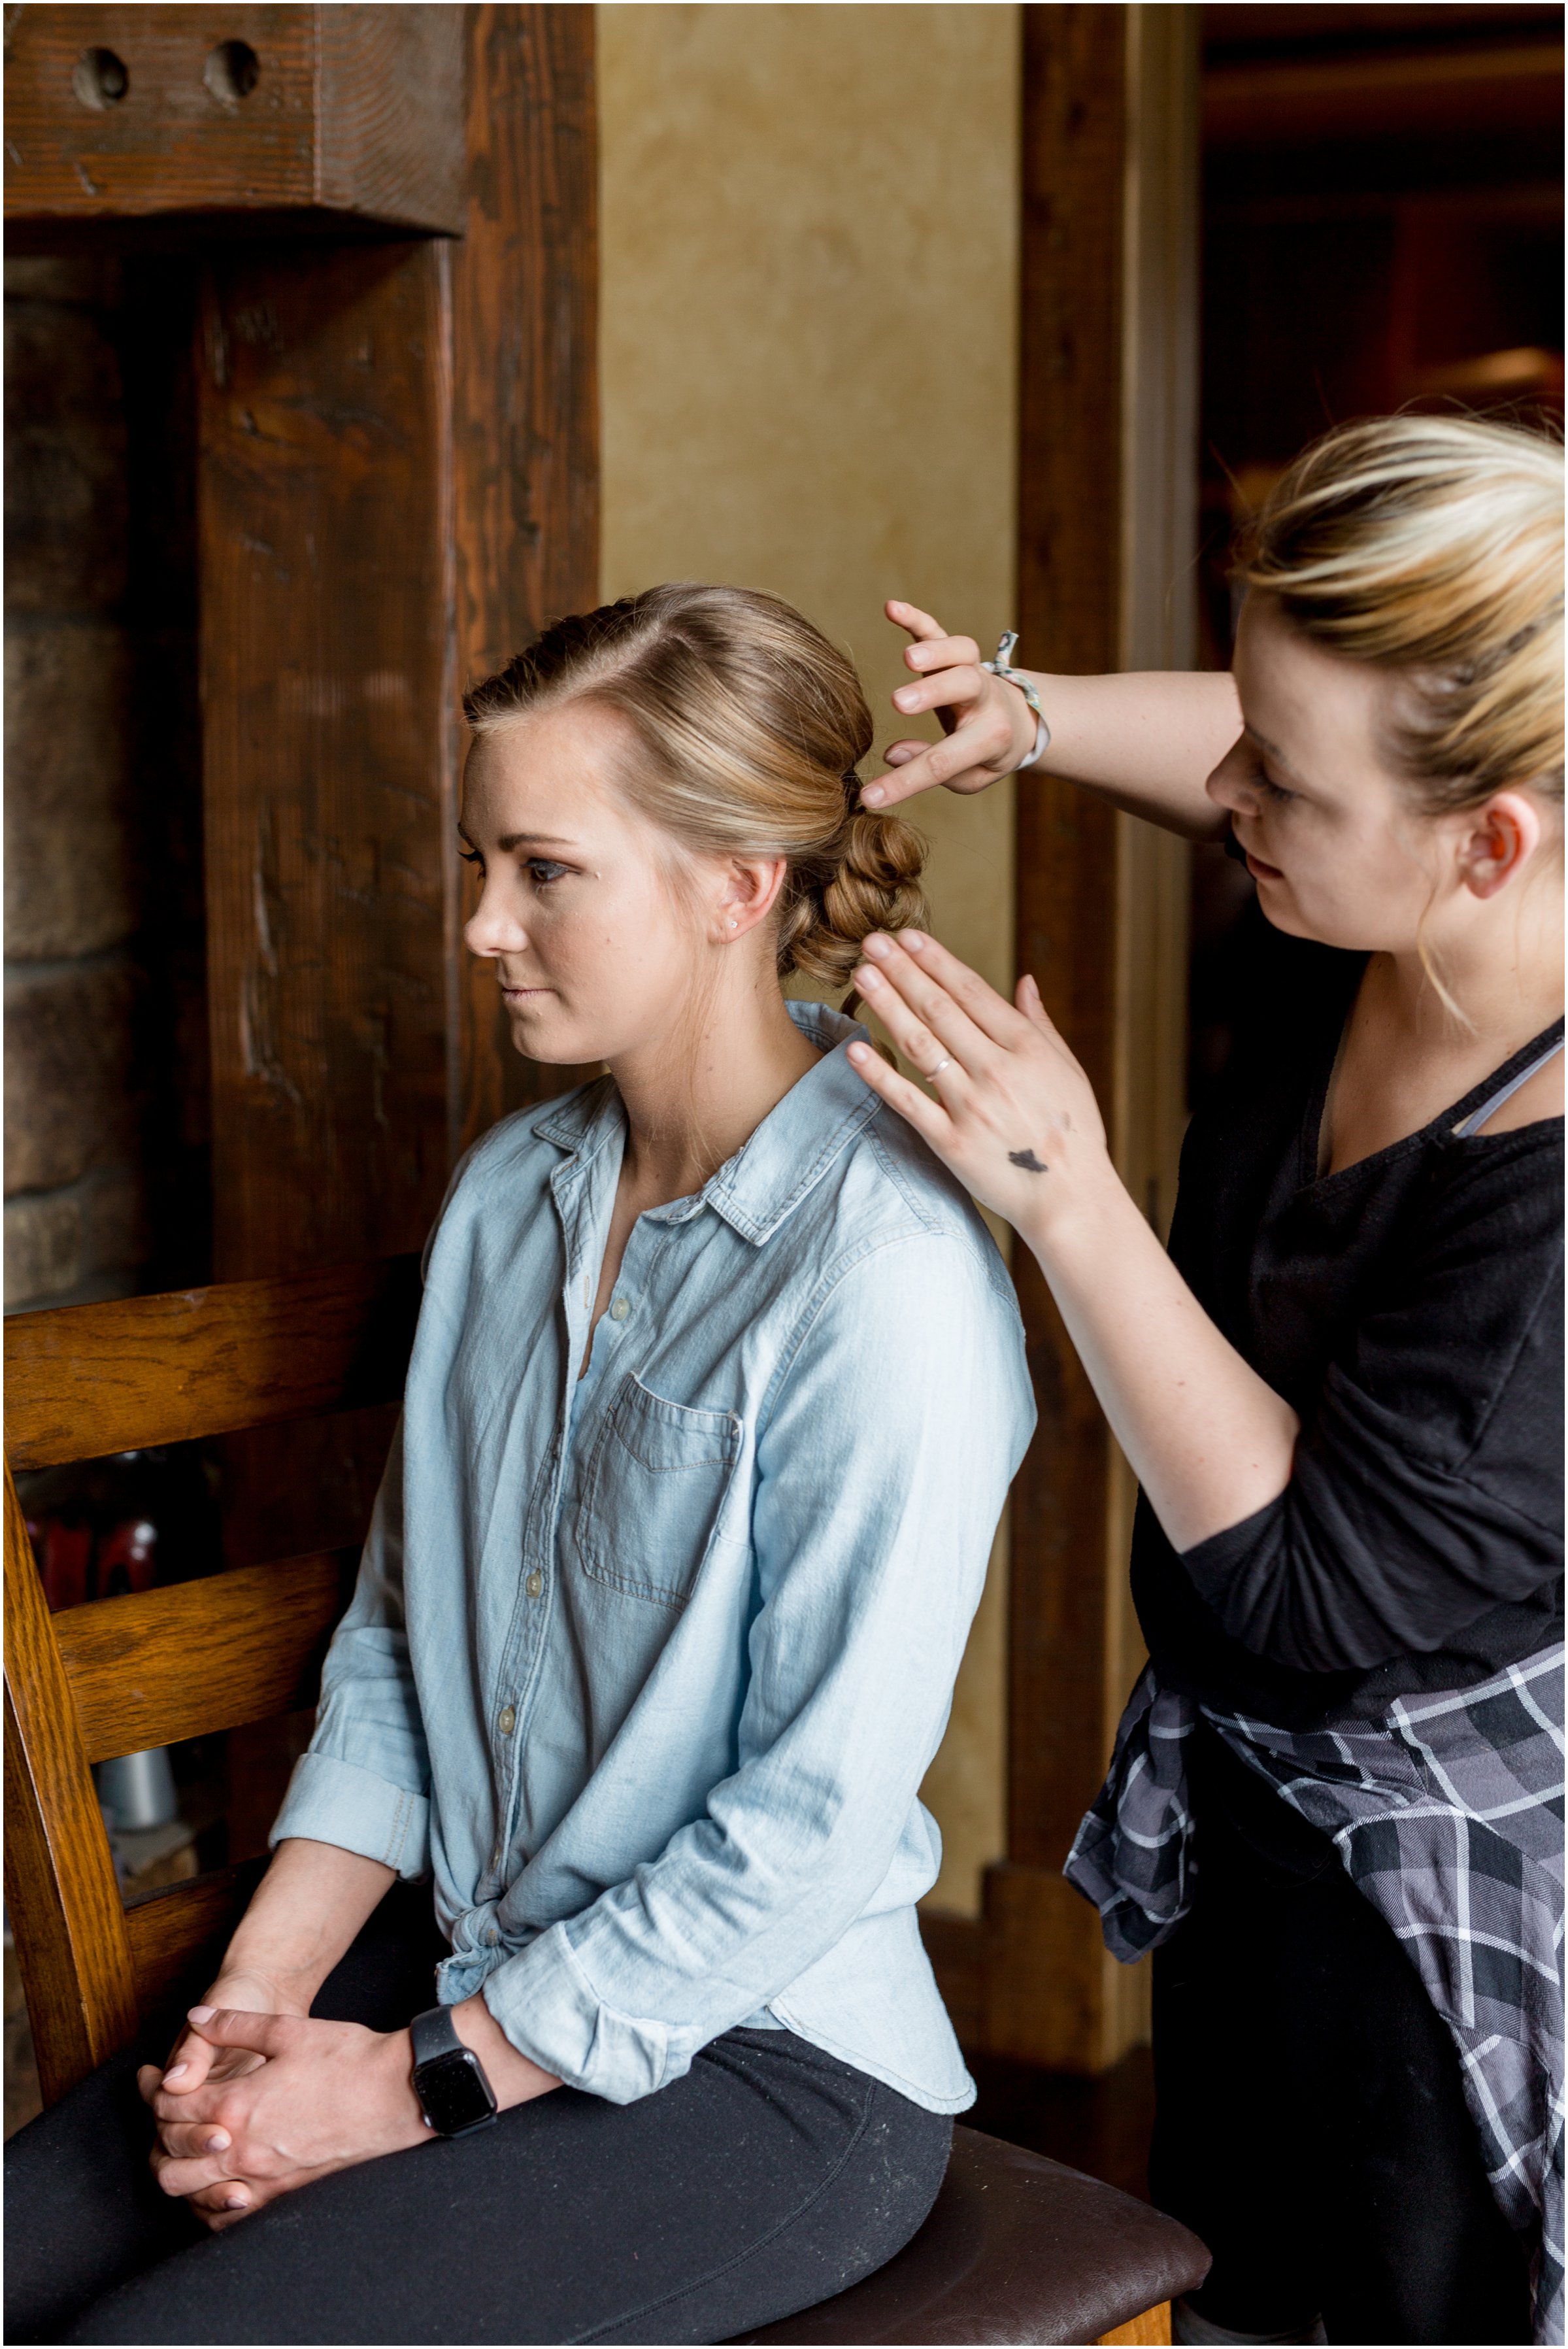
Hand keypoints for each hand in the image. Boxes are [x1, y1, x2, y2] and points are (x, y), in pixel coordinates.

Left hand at [142, 2005, 427, 2228]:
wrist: (396, 2095)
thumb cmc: (346, 2058)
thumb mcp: (288, 2030)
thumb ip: (233, 2025)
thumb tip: (195, 2017)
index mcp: (237, 2105)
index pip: (171, 2108)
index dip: (156, 2091)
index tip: (154, 2078)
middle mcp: (242, 2150)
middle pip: (169, 2160)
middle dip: (160, 2135)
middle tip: (166, 2114)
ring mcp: (262, 2179)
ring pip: (192, 2194)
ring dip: (180, 2171)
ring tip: (185, 2147)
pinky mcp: (283, 2195)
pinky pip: (227, 2216)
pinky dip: (209, 2202)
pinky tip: (215, 2182)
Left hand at [844, 929, 1114, 1240]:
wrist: (1071, 1199)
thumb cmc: (1073, 1133)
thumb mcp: (1069, 1070)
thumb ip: (1040, 1024)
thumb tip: (1024, 980)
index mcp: (1026, 1047)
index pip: (972, 991)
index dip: (936, 961)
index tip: (907, 937)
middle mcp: (996, 1069)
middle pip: (939, 1009)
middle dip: (903, 971)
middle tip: (871, 942)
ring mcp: (971, 1105)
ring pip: (920, 1045)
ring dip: (887, 1006)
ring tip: (862, 976)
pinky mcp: (950, 1141)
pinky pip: (907, 1101)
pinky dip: (880, 1073)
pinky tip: (855, 1047)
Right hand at [861, 601, 1038, 810]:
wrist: (1019, 719)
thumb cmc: (987, 754)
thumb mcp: (974, 776)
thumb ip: (941, 771)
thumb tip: (893, 755)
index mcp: (990, 737)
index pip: (943, 761)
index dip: (905, 780)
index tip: (870, 795)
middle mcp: (984, 698)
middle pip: (964, 687)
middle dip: (933, 693)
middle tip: (898, 703)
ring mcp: (971, 669)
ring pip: (961, 651)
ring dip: (935, 651)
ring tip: (907, 659)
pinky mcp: (955, 651)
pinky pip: (938, 629)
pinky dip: (916, 618)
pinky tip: (891, 608)